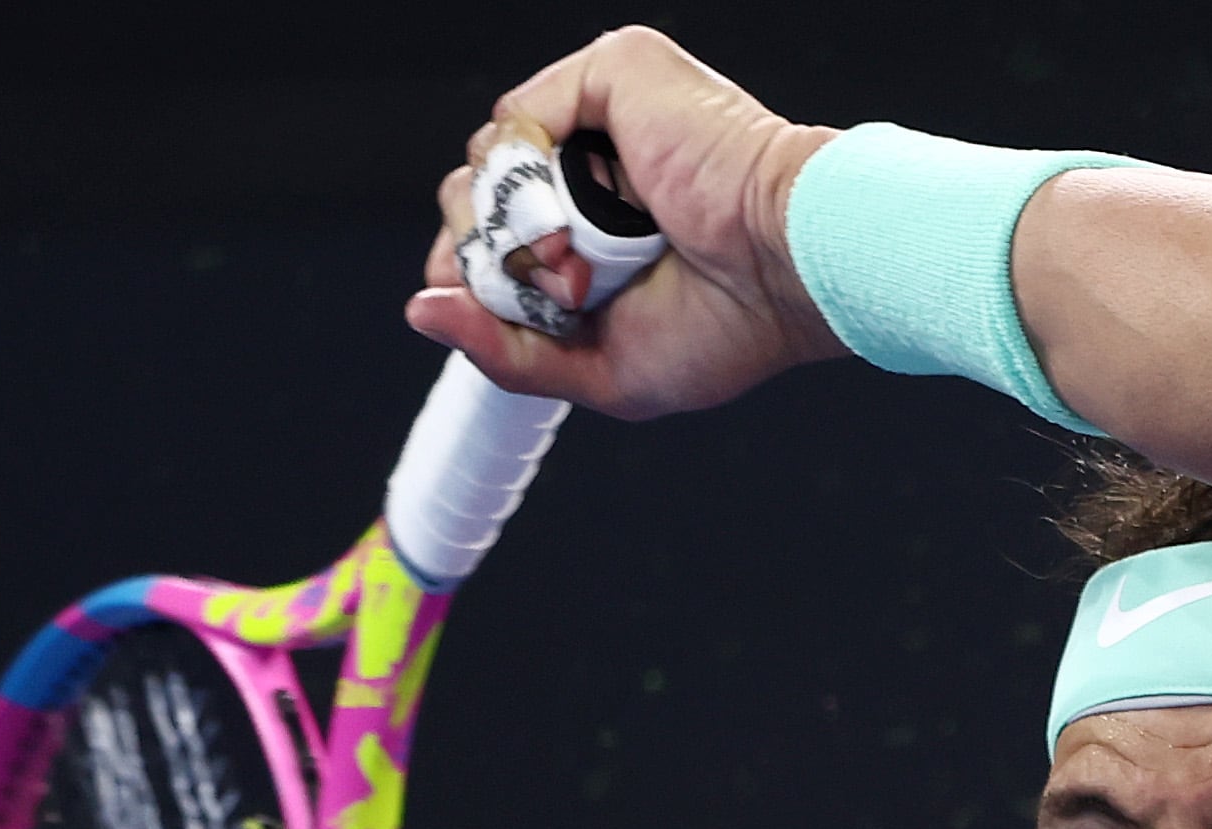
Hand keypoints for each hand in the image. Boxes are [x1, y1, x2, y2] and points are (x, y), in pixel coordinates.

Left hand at [406, 26, 843, 419]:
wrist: (789, 269)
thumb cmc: (735, 324)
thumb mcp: (603, 369)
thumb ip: (508, 351)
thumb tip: (422, 312)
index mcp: (601, 229)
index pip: (497, 237)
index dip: (484, 277)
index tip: (518, 311)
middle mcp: (597, 166)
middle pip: (476, 197)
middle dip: (494, 256)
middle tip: (566, 290)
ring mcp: (601, 116)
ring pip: (487, 159)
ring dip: (518, 226)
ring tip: (584, 259)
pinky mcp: (610, 76)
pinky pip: (515, 117)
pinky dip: (532, 171)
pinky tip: (579, 210)